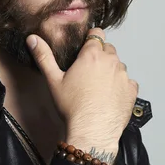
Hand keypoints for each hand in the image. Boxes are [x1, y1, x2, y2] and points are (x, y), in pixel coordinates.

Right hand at [26, 28, 138, 162]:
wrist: (92, 131)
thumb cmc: (73, 107)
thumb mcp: (53, 80)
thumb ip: (43, 56)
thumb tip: (33, 39)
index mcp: (92, 55)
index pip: (97, 33)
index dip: (91, 39)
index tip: (86, 48)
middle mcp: (111, 61)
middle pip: (108, 49)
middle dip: (100, 56)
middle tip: (88, 71)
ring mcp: (123, 75)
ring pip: (118, 65)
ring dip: (111, 70)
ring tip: (98, 86)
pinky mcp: (132, 90)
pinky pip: (128, 81)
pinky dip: (121, 86)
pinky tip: (110, 96)